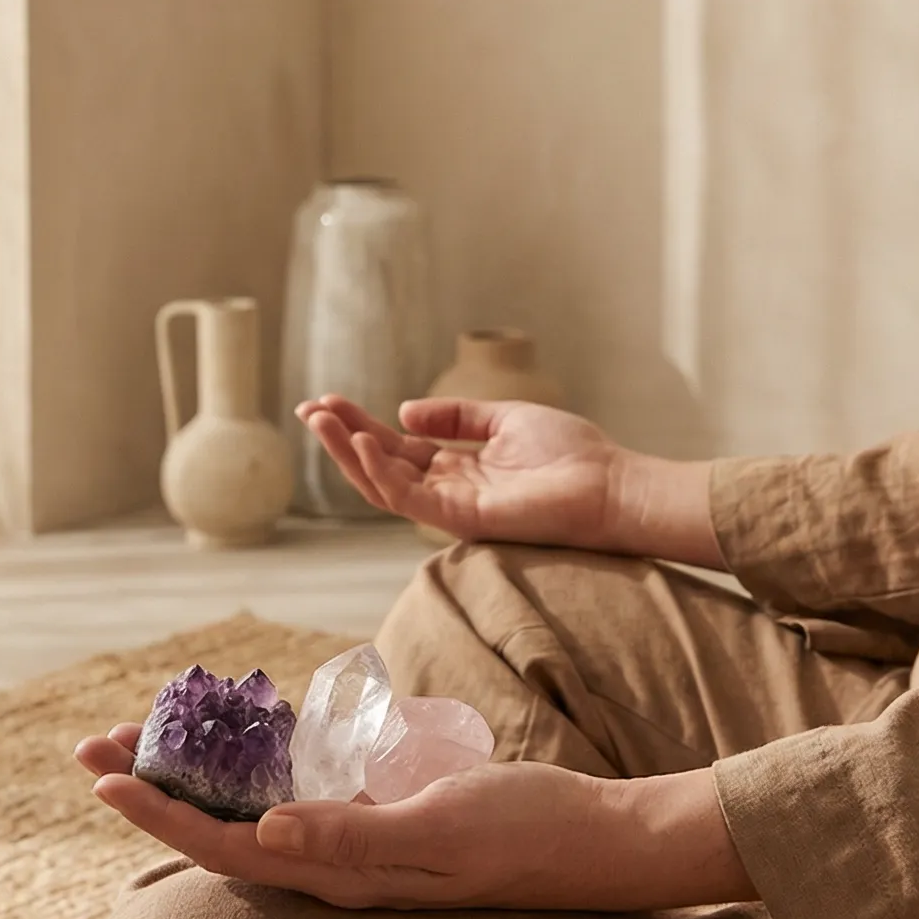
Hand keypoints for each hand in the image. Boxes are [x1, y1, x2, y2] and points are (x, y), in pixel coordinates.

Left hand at [74, 724, 755, 911]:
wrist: (592, 840)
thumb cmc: (522, 832)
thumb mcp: (440, 828)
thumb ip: (354, 834)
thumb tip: (263, 835)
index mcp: (340, 871)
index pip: (224, 844)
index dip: (159, 812)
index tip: (103, 776)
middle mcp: (334, 862)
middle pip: (219, 827)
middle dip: (153, 787)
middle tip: (92, 745)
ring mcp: (355, 840)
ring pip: (248, 808)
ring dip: (191, 773)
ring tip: (138, 735)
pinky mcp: (378, 815)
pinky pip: (295, 791)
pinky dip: (253, 762)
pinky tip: (235, 735)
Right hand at [294, 394, 720, 564]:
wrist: (610, 485)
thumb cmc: (570, 454)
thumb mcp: (504, 419)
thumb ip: (455, 417)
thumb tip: (402, 412)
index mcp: (457, 467)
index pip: (395, 447)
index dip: (359, 425)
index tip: (327, 400)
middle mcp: (447, 490)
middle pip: (380, 464)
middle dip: (342, 437)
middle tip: (309, 408)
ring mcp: (452, 507)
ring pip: (384, 484)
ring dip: (349, 453)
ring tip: (322, 419)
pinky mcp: (463, 519)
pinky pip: (410, 498)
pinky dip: (382, 472)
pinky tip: (363, 442)